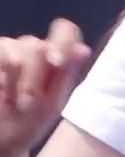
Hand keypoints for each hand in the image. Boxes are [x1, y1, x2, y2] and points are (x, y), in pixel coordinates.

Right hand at [0, 18, 91, 153]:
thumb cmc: (26, 125)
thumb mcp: (50, 105)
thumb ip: (65, 75)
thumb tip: (83, 49)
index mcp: (54, 58)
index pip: (65, 32)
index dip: (62, 43)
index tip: (58, 64)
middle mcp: (33, 49)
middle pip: (38, 45)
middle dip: (34, 76)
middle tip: (27, 103)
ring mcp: (9, 50)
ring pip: (16, 46)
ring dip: (15, 79)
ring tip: (11, 101)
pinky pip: (0, 52)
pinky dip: (3, 75)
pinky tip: (2, 87)